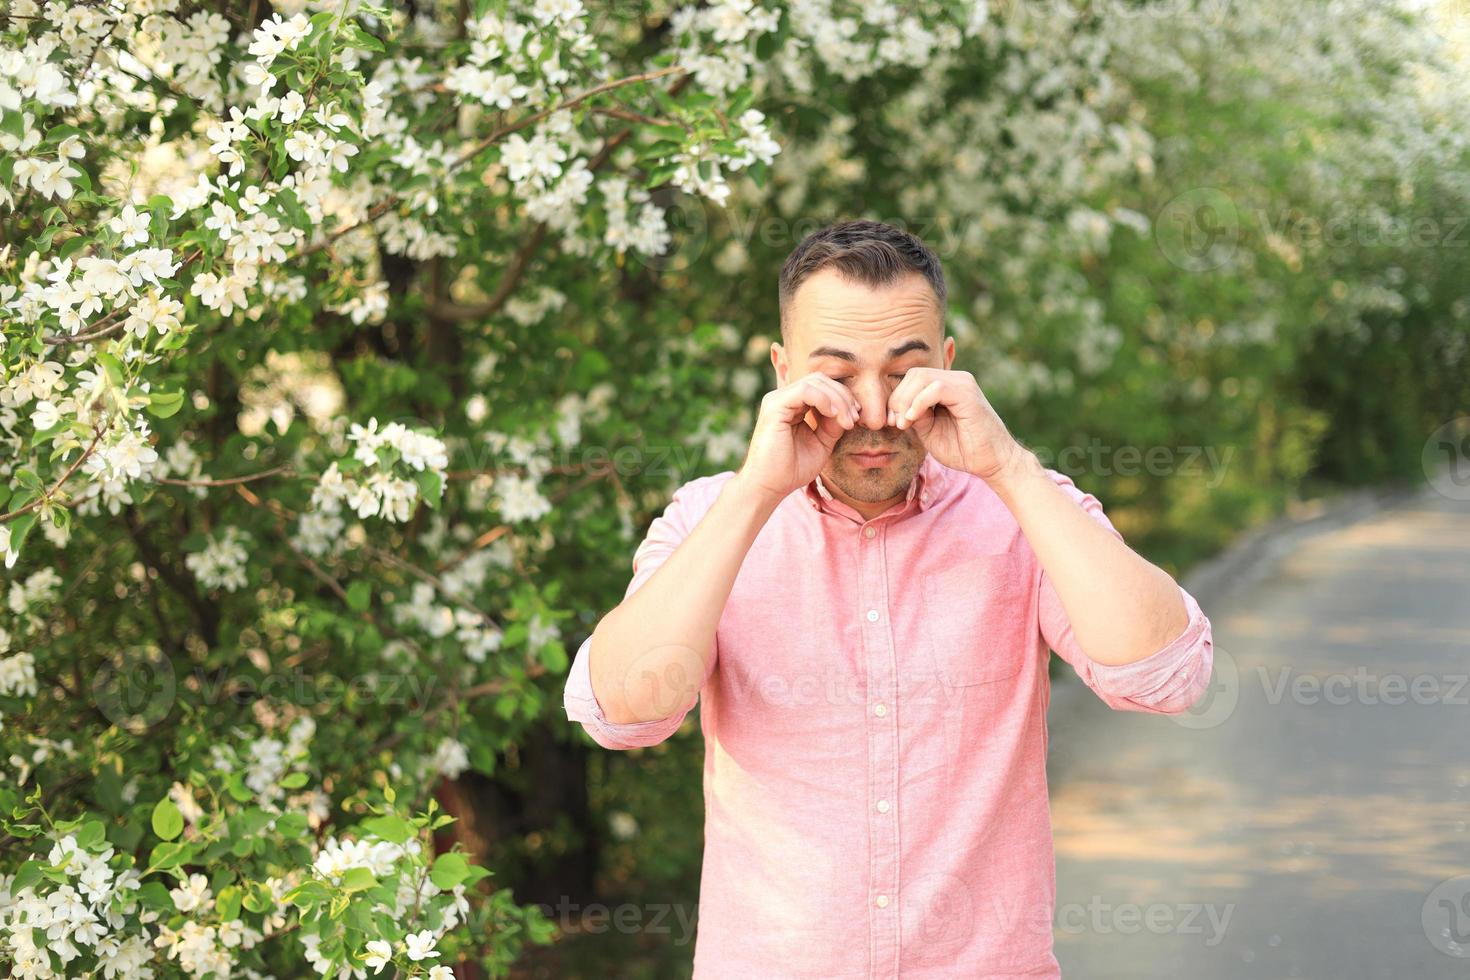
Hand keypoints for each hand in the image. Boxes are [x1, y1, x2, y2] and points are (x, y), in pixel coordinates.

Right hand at [736, 371, 860, 501]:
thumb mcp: (821, 443)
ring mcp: (777, 400)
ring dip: (838, 399)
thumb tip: (849, 409)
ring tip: (847, 421)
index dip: (843, 397)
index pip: (821, 387)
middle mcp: (783, 398)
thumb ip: (833, 424)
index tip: (856, 417)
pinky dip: (825, 400)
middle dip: (843, 396)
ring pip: (815, 382)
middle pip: (820, 380)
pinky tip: (834, 415)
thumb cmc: (791, 469)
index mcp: (792, 405)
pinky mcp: (775, 406)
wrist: (769, 487)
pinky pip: (805, 391)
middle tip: (855, 419)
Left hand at [887, 368, 1024, 481]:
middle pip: (914, 374)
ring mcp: (963, 383)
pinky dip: (919, 402)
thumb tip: (895, 407)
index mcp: (946, 386)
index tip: (891, 421)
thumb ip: (915, 415)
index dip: (896, 397)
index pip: (913, 378)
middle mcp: (955, 379)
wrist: (991, 462)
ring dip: (906, 401)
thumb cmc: (962, 449)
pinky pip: (936, 388)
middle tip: (896, 423)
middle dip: (898, 398)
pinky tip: (913, 419)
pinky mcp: (968, 393)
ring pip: (922, 377)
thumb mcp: (929, 430)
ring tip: (904, 423)